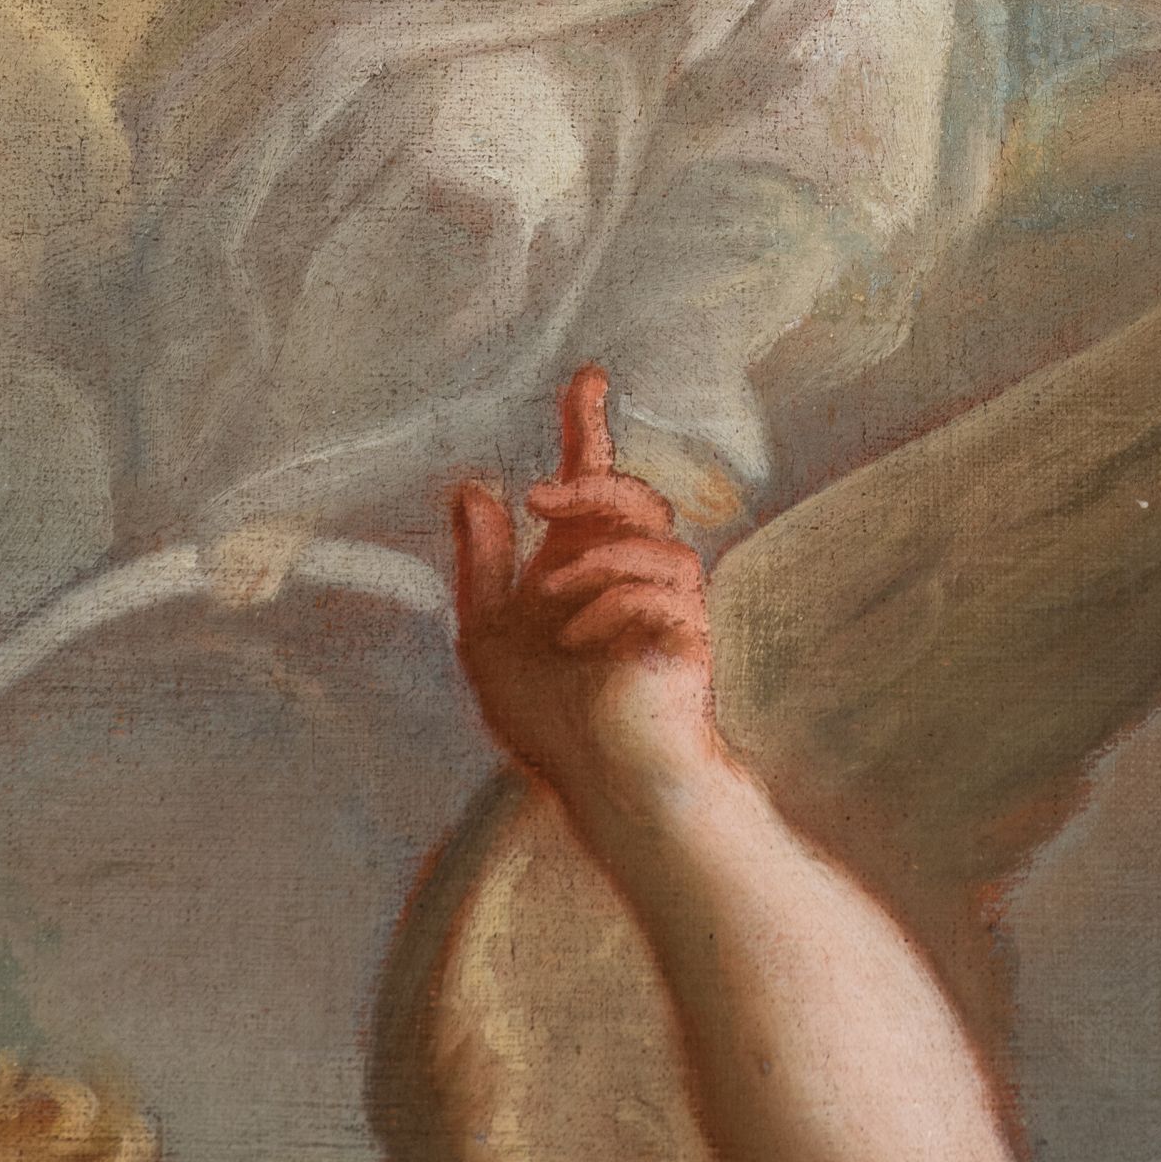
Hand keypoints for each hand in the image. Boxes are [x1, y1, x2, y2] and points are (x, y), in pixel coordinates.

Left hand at [452, 367, 723, 821]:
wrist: (599, 783)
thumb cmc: (550, 717)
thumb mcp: (488, 634)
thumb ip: (482, 564)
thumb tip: (471, 488)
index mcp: (582, 564)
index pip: (594, 478)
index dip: (590, 425)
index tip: (586, 378)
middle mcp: (630, 575)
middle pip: (635, 497)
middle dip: (592, 483)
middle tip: (538, 497)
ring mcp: (667, 608)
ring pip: (658, 544)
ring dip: (596, 562)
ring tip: (551, 605)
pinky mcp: (688, 642)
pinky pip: (663, 597)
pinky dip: (613, 607)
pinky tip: (579, 641)